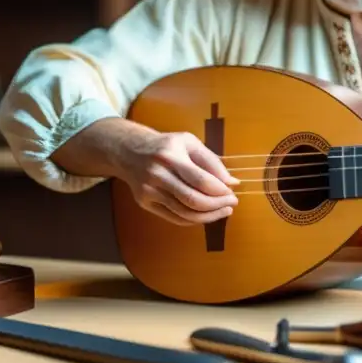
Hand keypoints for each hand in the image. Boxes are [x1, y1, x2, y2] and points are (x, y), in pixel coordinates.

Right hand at [116, 129, 239, 226]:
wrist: (129, 151)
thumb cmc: (166, 146)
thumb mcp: (189, 142)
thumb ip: (211, 161)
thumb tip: (232, 183)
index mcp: (171, 155)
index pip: (201, 180)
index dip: (220, 191)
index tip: (232, 193)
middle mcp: (158, 174)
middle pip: (193, 199)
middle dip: (217, 205)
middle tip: (231, 204)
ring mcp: (149, 191)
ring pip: (184, 213)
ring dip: (208, 216)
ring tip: (223, 211)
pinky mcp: (144, 203)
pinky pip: (174, 217)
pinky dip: (193, 219)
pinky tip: (205, 215)